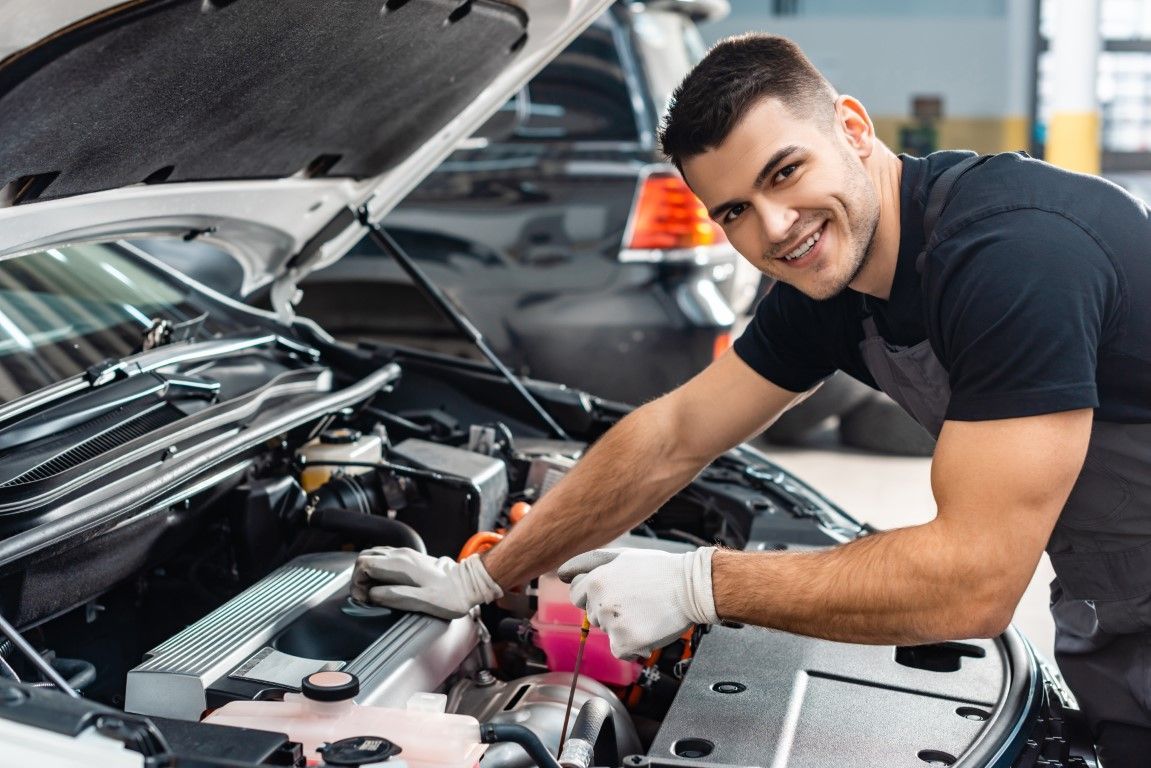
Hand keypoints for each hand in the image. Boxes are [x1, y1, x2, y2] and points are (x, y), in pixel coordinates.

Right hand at [351, 547, 502, 619]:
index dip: (357, 581)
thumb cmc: (449, 596)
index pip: (364, 563)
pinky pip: (385, 559)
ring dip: (367, 573)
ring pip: (374, 556)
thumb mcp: (421, 601)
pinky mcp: (411, 559)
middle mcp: (401, 555)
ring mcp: (406, 555)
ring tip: (372, 592)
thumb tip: (373, 595)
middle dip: (358, 576)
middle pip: (366, 556)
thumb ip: (395, 596)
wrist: (469, 584)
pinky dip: (377, 570)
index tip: (363, 598)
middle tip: (364, 596)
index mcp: (401, 564)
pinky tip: (383, 584)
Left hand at [558, 547, 718, 659]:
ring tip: (645, 612)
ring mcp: (612, 625)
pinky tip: (648, 628)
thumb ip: (588, 562)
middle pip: (592, 615)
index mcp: (595, 581)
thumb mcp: (621, 556)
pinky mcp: (625, 644)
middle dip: (608, 610)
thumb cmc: (658, 570)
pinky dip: (632, 645)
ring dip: (622, 628)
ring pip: (607, 632)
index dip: (595, 594)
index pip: (576, 595)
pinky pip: (620, 650)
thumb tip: (561, 573)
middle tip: (636, 600)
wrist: (690, 588)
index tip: (616, 592)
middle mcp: (599, 603)